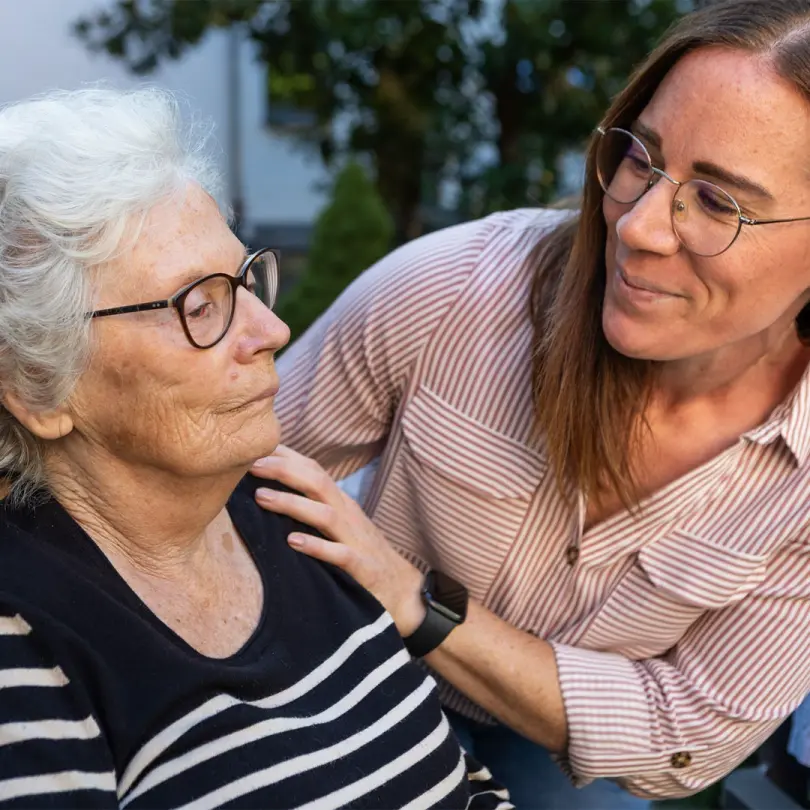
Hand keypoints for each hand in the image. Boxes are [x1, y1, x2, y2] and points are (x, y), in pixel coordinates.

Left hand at [251, 446, 425, 635]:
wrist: (401, 588)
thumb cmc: (360, 552)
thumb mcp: (337, 525)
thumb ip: (311, 506)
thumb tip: (270, 492)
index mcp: (339, 502)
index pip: (312, 469)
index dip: (285, 456)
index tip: (253, 447)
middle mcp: (347, 514)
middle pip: (316, 482)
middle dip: (283, 470)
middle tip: (250, 464)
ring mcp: (356, 540)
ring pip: (324, 514)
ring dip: (292, 504)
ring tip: (261, 498)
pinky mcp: (362, 568)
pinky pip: (339, 554)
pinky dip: (316, 546)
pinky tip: (293, 542)